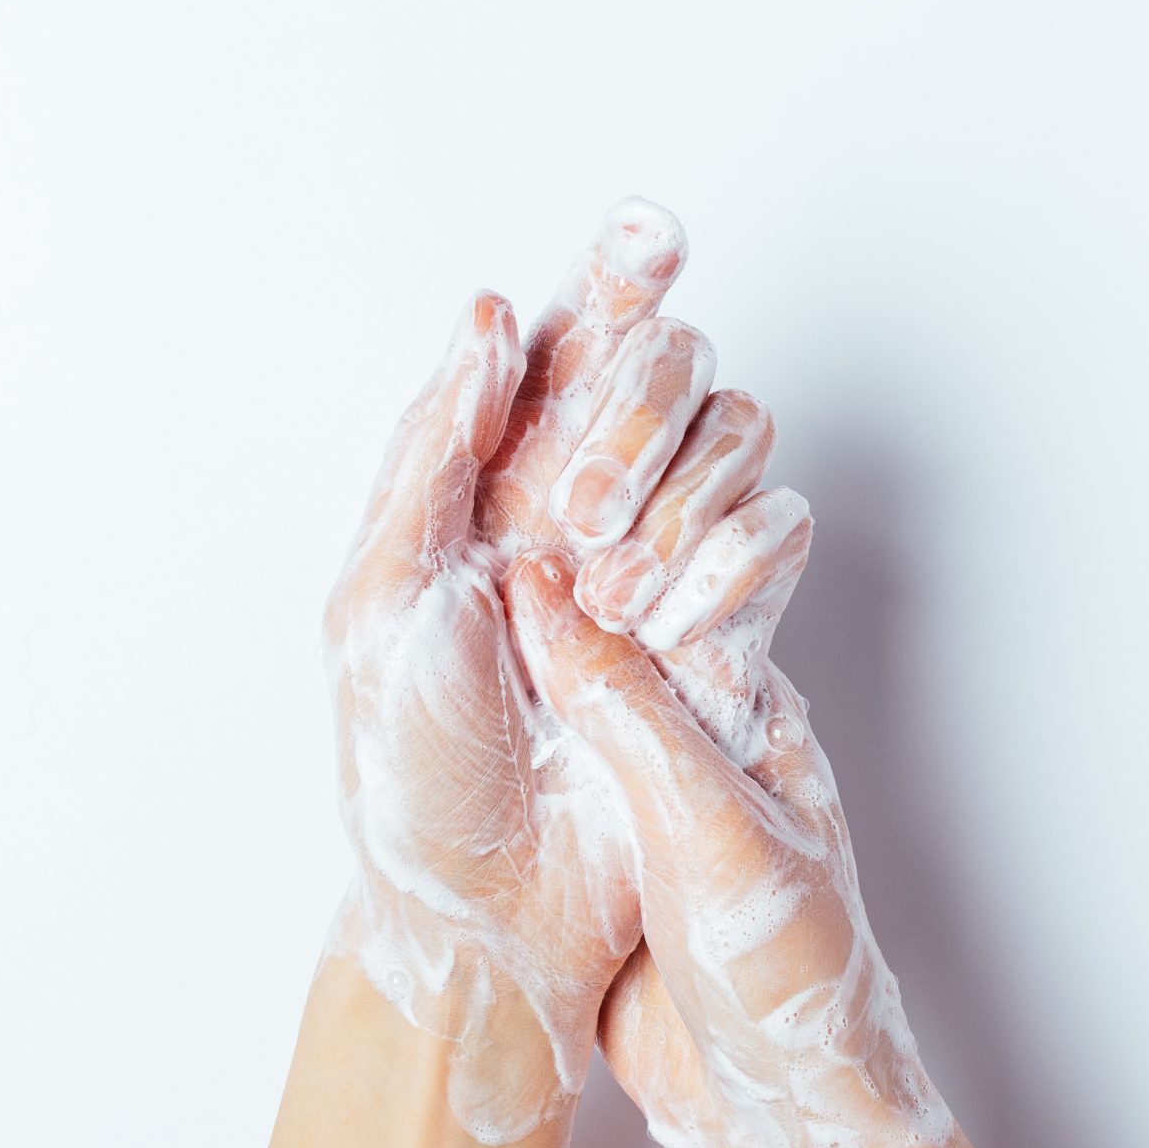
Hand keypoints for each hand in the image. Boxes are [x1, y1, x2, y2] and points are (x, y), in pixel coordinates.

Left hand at [321, 199, 813, 1142]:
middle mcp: (583, 509)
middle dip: (636, 413)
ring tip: (611, 597)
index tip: (650, 234)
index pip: (565, 348)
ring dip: (680, 493)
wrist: (490, 913)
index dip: (613, 280)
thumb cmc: (408, 768)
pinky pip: (770, 544)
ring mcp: (660, 567)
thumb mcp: (378, 599)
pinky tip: (674, 621)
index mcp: (489, 486)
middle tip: (580, 514)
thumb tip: (490, 317)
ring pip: (732, 443)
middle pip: (662, 373)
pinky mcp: (723, 637)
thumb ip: (433, 450)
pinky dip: (738, 557)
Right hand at [502, 552, 988, 1147]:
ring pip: (578, 665)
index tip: (545, 491)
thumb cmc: (789, 975)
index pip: (688, 564)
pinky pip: (553, 738)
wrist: (775, 1112)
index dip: (624, 515)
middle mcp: (701, 720)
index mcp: (751, 701)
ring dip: (525, 621)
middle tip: (489, 511)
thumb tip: (550, 594)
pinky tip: (456, 678)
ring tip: (451, 569)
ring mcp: (649, 773)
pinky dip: (510, 699)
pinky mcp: (604, 830)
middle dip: (566, 546)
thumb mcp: (709, 830)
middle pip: (626, 596)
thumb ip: (632, 713)